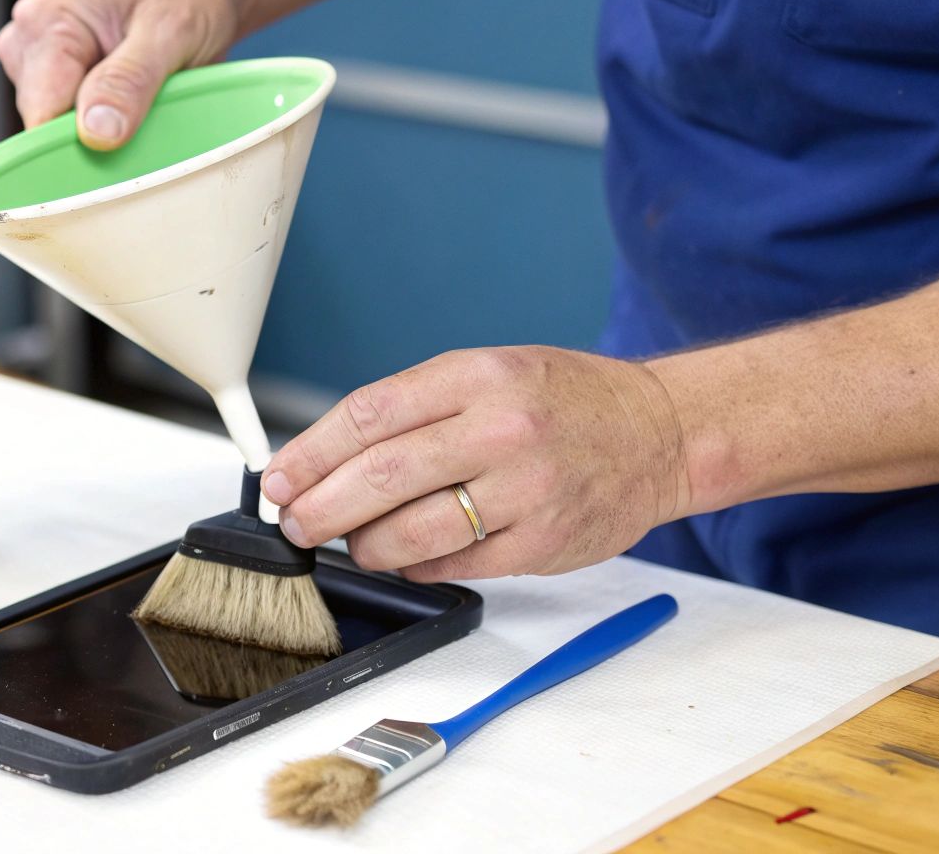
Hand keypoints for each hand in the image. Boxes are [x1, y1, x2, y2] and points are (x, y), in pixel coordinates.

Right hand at [0, 0, 241, 148]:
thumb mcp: (169, 32)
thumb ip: (129, 80)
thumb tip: (95, 131)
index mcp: (46, 21)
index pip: (42, 109)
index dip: (78, 142)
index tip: (120, 150)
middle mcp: (29, 42)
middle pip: (45, 124)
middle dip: (92, 136)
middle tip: (144, 111)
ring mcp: (37, 66)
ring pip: (55, 131)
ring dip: (101, 131)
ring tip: (141, 100)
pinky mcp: (53, 85)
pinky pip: (68, 127)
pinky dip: (102, 129)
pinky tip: (129, 107)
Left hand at [260, 347, 691, 581]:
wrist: (659, 432)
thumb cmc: (565, 402)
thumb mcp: (490, 373)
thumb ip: (417, 409)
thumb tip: (330, 458)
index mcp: (478, 375)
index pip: (369, 414)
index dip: (311, 453)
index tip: (279, 478)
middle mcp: (501, 427)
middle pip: (381, 475)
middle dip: (322, 507)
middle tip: (297, 523)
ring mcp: (525, 488)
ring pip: (414, 531)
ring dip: (366, 545)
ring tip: (352, 544)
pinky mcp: (542, 541)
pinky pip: (457, 564)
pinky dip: (419, 566)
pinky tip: (408, 559)